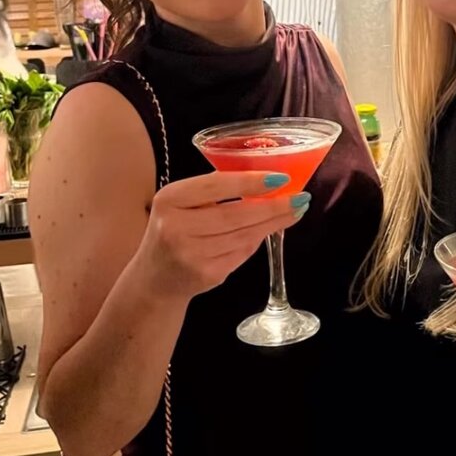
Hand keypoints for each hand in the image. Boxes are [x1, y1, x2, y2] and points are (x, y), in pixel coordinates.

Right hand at [132, 171, 308, 299]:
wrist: (154, 278)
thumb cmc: (175, 230)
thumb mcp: (181, 203)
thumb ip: (213, 190)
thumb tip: (264, 177)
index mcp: (170, 199)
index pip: (217, 186)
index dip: (251, 182)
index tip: (281, 178)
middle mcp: (176, 227)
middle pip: (236, 214)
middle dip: (274, 206)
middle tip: (300, 197)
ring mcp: (191, 255)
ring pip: (244, 235)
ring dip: (274, 223)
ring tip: (295, 211)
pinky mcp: (207, 274)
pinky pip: (242, 252)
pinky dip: (259, 239)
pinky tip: (273, 228)